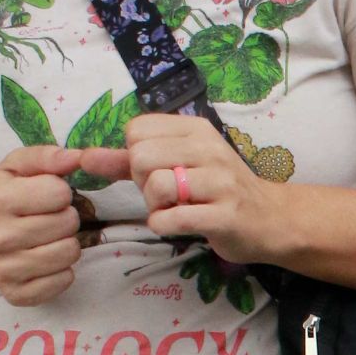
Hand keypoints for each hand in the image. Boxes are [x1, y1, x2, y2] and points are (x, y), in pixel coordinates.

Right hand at [0, 145, 124, 306]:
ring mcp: (5, 269)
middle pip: (68, 223)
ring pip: (70, 253)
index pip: (59, 192)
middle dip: (66, 217)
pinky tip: (46, 260)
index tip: (47, 196)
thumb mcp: (16, 168)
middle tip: (49, 218)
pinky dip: (62, 270)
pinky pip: (64, 280)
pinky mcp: (17, 293)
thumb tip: (77, 157)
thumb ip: (46, 156)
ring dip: (67, 243)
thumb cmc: (3, 198)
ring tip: (50, 238)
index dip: (60, 192)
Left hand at [125, 111, 274, 263]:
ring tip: (174, 209)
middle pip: (141, 157)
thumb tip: (84, 158)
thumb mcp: (178, 165)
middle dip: (142, 182)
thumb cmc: (218, 190)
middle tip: (166, 194)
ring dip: (154, 206)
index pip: (137, 130)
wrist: (271, 219)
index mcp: (196, 129)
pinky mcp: (224, 215)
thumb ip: (128, 161)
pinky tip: (178, 224)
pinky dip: (164, 225)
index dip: (136, 156)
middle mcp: (209, 149)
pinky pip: (171, 218)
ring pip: (156, 186)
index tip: (159, 171)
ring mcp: (220, 182)